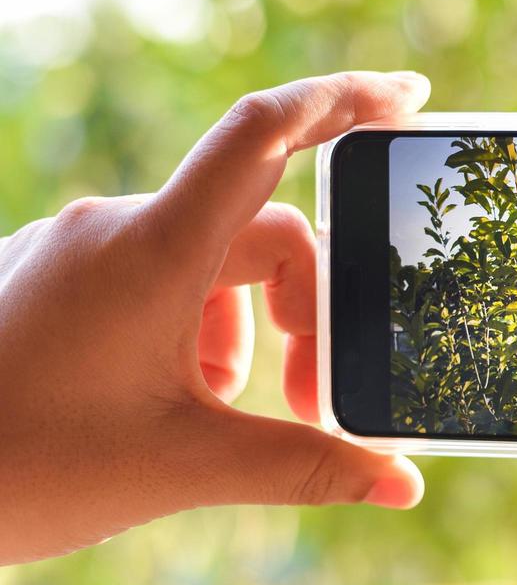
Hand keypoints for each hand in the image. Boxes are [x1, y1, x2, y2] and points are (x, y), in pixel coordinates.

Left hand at [0, 72, 430, 565]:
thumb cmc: (20, 469)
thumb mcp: (181, 467)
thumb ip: (304, 466)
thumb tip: (403, 484)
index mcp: (153, 249)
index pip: (265, 136)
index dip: (344, 101)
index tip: (409, 100)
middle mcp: (113, 229)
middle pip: (260, 231)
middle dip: (304, 312)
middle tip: (309, 404)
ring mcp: (75, 252)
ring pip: (207, 262)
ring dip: (245, 331)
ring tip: (225, 415)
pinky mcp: (49, 281)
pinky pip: (153, 280)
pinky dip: (192, 332)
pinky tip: (170, 404)